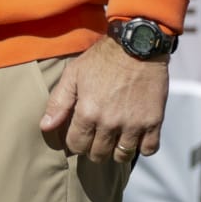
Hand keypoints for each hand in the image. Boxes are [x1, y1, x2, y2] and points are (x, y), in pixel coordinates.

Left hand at [38, 37, 167, 162]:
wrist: (137, 46)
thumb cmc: (102, 59)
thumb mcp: (73, 74)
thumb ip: (58, 102)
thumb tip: (46, 126)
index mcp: (88, 112)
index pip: (76, 145)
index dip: (75, 142)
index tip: (79, 135)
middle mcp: (110, 123)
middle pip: (98, 154)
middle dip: (93, 149)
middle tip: (96, 138)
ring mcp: (133, 124)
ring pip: (122, 155)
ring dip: (116, 151)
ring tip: (114, 139)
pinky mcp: (154, 122)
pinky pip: (148, 149)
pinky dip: (141, 147)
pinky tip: (134, 137)